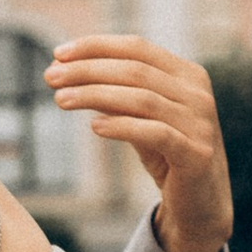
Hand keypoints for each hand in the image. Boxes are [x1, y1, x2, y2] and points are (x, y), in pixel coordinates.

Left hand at [45, 36, 231, 251]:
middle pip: (135, 70)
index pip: (137, 48)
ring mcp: (200, 124)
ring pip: (142, 99)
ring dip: (95, 95)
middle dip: (88, 70)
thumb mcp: (140, 119)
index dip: (96, 46)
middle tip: (50, 76)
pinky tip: (94, 127)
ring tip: (60, 99)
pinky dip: (122, 126)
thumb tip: (68, 72)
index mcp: (188, 75)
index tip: (58, 53)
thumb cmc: (168, 156)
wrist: (201, 206)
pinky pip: (155, 133)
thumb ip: (115, 95)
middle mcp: (198, 94)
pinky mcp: (196, 154)